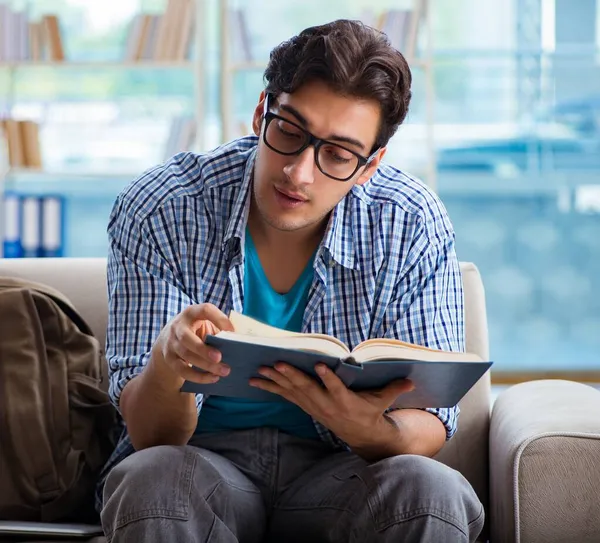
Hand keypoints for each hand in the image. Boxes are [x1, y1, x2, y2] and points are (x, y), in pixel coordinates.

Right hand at [152, 303, 233, 386]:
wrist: (169, 337)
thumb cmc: (196, 329)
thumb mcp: (205, 321)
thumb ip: (219, 328)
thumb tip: (239, 341)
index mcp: (191, 312)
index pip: (205, 310)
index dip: (219, 319)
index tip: (232, 331)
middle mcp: (178, 326)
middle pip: (187, 338)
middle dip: (203, 349)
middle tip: (220, 357)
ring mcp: (171, 343)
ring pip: (186, 356)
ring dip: (205, 365)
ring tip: (224, 371)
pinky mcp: (169, 359)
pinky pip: (182, 370)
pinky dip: (198, 376)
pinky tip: (213, 378)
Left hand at [249, 362, 413, 449]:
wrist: (360, 435)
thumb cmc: (371, 412)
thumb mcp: (383, 402)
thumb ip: (394, 389)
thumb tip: (411, 380)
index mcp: (346, 402)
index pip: (337, 389)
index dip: (328, 379)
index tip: (320, 366)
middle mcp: (326, 405)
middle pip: (307, 390)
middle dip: (291, 376)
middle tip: (276, 364)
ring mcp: (314, 407)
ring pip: (292, 393)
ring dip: (275, 382)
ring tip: (259, 371)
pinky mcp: (307, 407)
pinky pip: (287, 397)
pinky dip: (272, 388)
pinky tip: (258, 381)